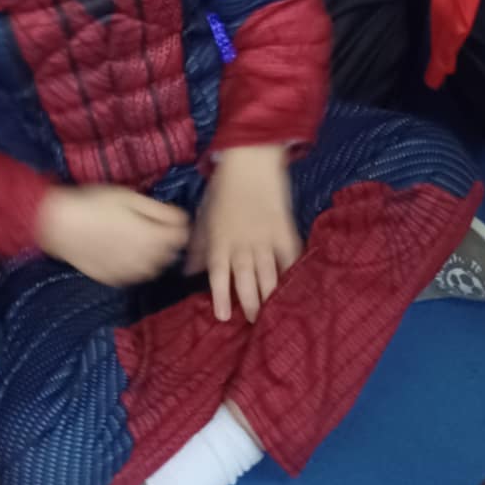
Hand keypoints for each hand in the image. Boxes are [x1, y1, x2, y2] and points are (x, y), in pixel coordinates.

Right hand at [39, 185, 189, 285]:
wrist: (60, 225)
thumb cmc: (95, 204)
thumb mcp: (130, 198)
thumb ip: (159, 211)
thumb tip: (182, 218)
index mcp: (152, 237)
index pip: (182, 236)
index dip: (180, 224)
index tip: (172, 215)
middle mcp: (144, 259)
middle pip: (171, 254)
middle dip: (169, 240)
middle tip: (156, 225)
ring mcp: (128, 272)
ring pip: (154, 268)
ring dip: (155, 255)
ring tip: (141, 238)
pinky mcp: (112, 279)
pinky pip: (134, 276)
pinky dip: (136, 266)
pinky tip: (126, 252)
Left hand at [188, 145, 300, 322]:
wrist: (251, 161)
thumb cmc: (223, 189)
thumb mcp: (204, 217)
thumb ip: (198, 246)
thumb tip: (188, 273)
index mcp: (220, 240)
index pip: (219, 274)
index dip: (221, 296)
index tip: (224, 317)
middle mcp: (242, 243)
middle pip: (246, 279)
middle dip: (250, 303)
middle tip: (254, 323)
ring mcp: (265, 237)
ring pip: (269, 273)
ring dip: (271, 294)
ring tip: (274, 313)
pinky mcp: (284, 229)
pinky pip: (290, 255)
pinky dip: (293, 271)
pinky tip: (296, 286)